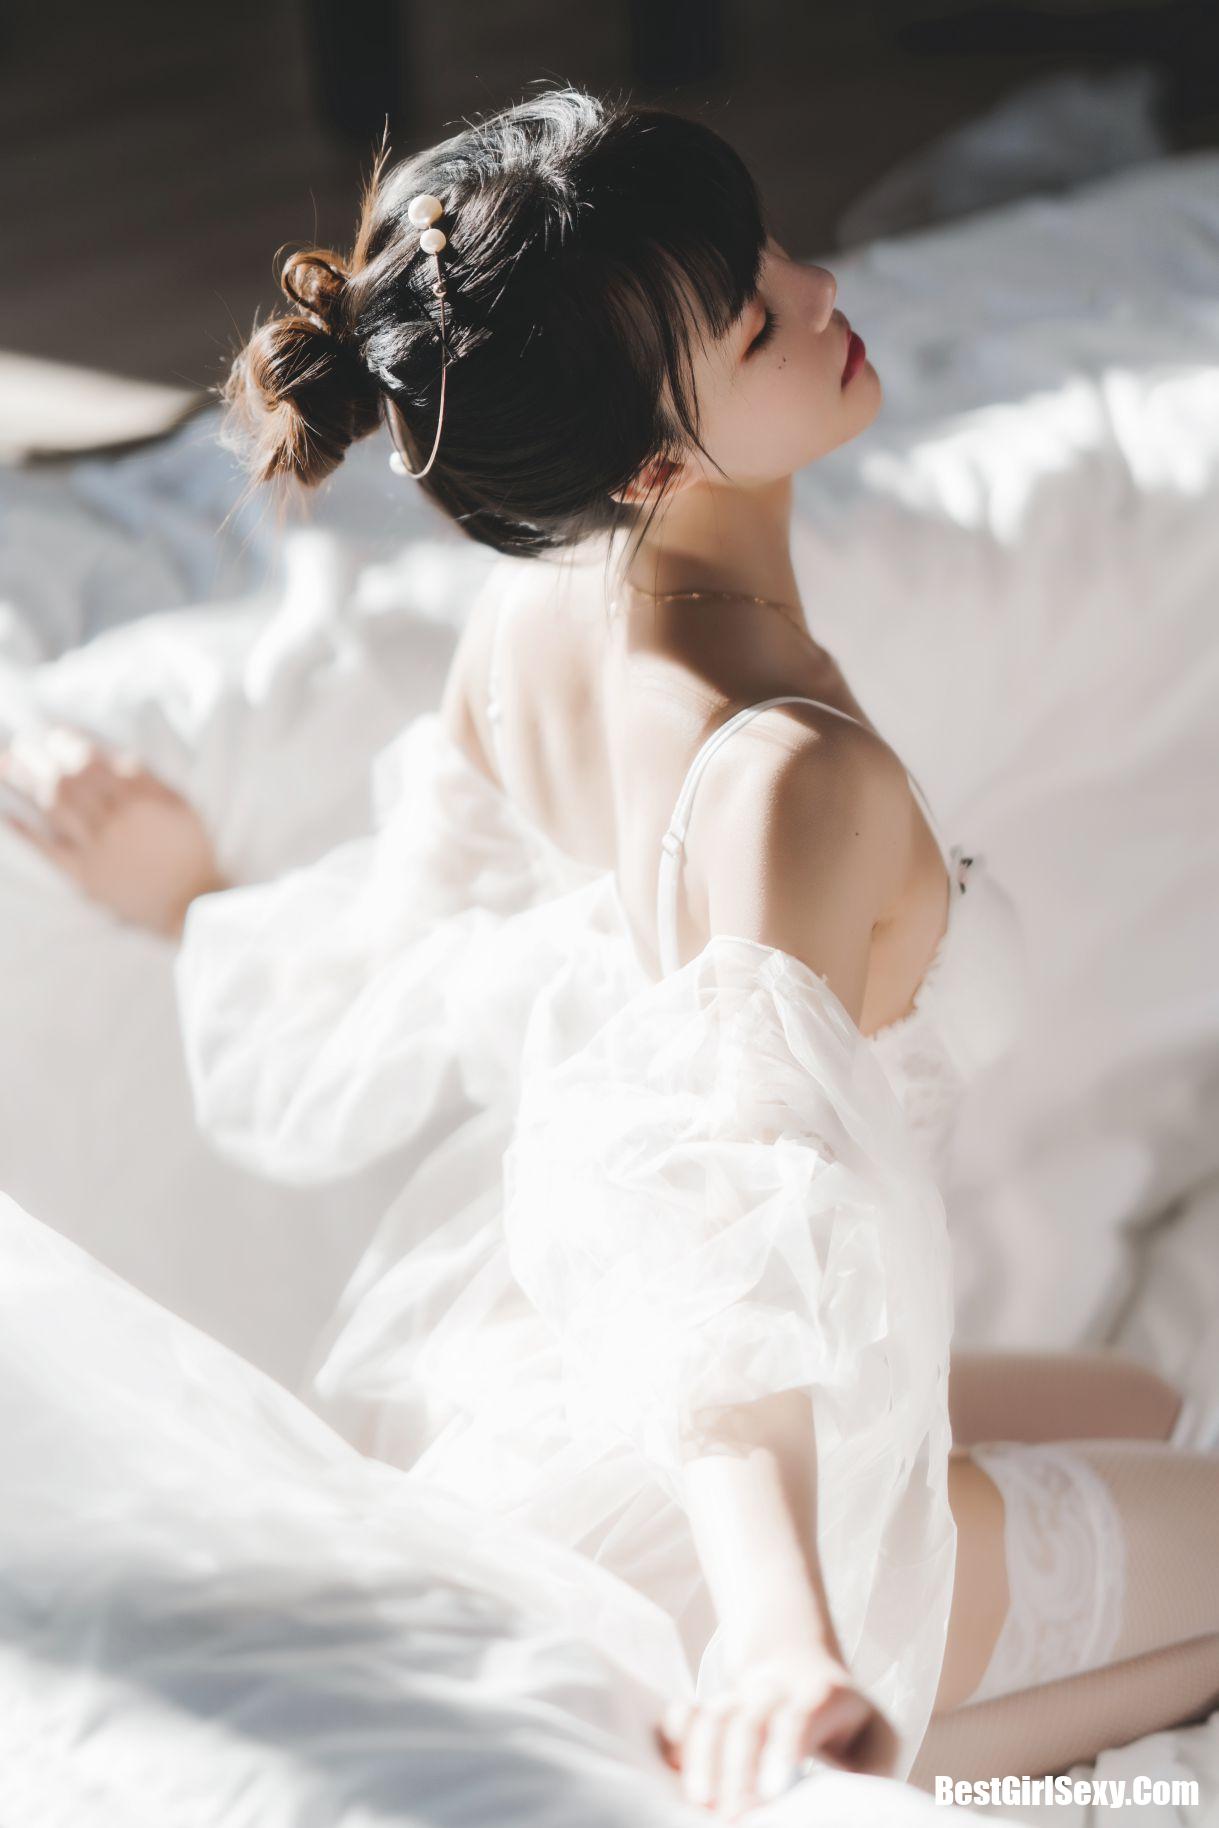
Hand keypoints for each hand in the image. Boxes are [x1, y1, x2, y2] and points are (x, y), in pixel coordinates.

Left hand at [0, 726, 227, 936]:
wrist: (189, 903)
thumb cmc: (189, 850)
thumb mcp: (181, 806)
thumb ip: (149, 779)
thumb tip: (113, 755)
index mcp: (140, 799)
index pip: (94, 761)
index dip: (68, 743)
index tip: (54, 733)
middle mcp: (115, 819)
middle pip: (67, 780)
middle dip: (39, 757)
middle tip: (21, 742)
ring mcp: (97, 848)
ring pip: (54, 808)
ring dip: (25, 783)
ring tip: (6, 764)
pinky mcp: (85, 875)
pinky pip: (49, 850)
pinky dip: (26, 833)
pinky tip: (7, 815)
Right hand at [657, 1642, 898, 1818]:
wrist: (798, 1665)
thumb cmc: (846, 1724)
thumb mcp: (875, 1739)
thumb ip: (870, 1769)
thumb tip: (852, 1803)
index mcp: (825, 1694)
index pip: (803, 1712)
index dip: (785, 1746)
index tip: (772, 1792)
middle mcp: (776, 1689)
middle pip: (751, 1718)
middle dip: (738, 1769)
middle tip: (734, 1819)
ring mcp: (738, 1695)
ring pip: (714, 1714)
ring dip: (702, 1758)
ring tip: (700, 1804)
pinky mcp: (710, 1707)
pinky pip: (683, 1712)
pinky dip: (674, 1738)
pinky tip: (671, 1771)